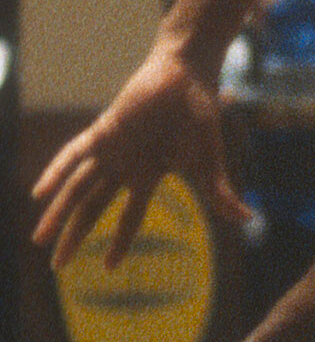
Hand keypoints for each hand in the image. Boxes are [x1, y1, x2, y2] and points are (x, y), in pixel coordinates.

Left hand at [31, 46, 251, 269]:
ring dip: (57, 214)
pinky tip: (40, 193)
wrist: (189, 73)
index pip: (130, 215)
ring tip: (38, 240)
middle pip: (92, 207)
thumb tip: (248, 220)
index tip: (108, 268)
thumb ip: (219, 193)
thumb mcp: (209, 159)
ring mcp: (111, 149)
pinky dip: (56, 172)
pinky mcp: (104, 130)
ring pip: (77, 187)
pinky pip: (74, 153)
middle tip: (55, 267)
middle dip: (74, 236)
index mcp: (148, 174)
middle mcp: (124, 165)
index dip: (120, 242)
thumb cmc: (201, 113)